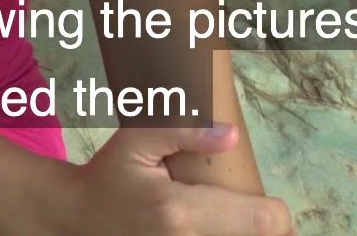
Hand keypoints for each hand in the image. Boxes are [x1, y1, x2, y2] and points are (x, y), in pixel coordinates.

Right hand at [61, 123, 294, 235]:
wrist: (78, 216)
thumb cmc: (109, 175)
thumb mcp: (136, 139)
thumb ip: (183, 130)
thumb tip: (231, 135)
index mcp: (181, 212)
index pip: (264, 222)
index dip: (278, 212)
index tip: (267, 200)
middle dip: (261, 225)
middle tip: (249, 209)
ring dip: (242, 232)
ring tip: (234, 220)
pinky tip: (218, 228)